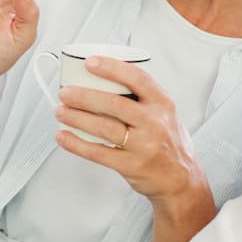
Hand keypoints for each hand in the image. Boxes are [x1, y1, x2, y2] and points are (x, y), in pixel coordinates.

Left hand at [53, 57, 211, 210]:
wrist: (181, 179)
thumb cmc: (167, 141)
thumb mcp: (164, 113)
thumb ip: (140, 97)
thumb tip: (100, 80)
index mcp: (162, 103)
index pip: (137, 78)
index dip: (111, 68)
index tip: (90, 62)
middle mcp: (154, 123)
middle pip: (114, 104)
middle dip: (84, 96)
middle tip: (65, 92)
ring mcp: (143, 145)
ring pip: (104, 128)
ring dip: (77, 118)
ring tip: (60, 111)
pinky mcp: (131, 166)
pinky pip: (98, 153)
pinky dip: (77, 144)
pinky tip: (63, 136)